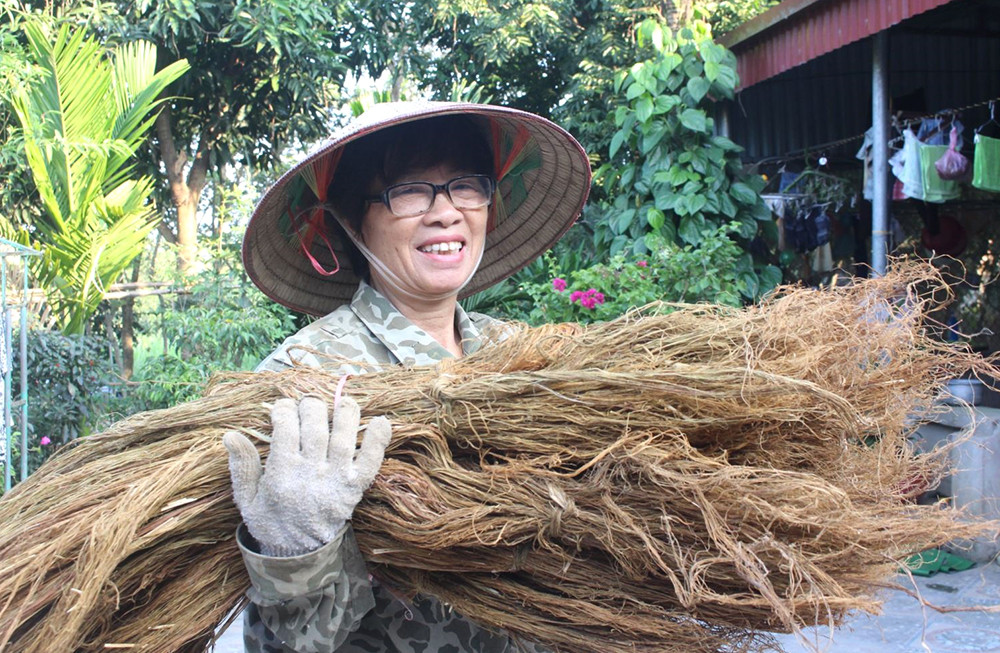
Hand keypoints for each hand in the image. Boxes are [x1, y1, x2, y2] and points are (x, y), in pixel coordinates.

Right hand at [223, 396, 391, 556]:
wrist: (299, 554)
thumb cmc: (272, 520)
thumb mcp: (247, 499)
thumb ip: (241, 466)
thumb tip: (231, 435)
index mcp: (282, 473)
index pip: (285, 429)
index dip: (284, 410)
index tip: (283, 406)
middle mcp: (311, 472)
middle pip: (315, 428)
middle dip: (312, 408)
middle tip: (309, 404)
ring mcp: (336, 479)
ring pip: (343, 438)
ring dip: (346, 415)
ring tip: (344, 403)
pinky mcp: (355, 487)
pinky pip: (370, 461)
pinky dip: (378, 441)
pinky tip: (382, 422)